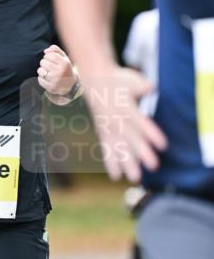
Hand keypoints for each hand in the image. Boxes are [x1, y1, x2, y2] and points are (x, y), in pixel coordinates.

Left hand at [37, 45, 76, 96]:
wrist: (70, 85)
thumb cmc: (65, 68)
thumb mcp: (64, 57)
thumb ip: (55, 49)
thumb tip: (45, 51)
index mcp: (64, 63)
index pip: (49, 55)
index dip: (48, 56)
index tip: (51, 59)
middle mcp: (60, 72)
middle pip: (43, 62)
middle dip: (45, 63)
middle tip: (50, 66)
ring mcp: (55, 80)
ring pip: (40, 70)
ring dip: (42, 70)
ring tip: (48, 72)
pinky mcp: (50, 87)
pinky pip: (39, 79)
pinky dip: (42, 78)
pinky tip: (47, 79)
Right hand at [82, 66, 167, 181]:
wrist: (95, 80)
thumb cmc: (118, 79)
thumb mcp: (130, 79)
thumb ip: (141, 85)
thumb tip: (151, 88)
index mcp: (126, 108)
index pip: (142, 124)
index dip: (152, 134)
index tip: (163, 146)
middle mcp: (117, 121)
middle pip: (132, 140)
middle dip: (143, 154)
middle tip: (154, 167)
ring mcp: (109, 129)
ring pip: (119, 149)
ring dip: (127, 164)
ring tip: (135, 179)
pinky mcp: (104, 134)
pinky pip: (107, 150)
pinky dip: (110, 163)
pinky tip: (116, 177)